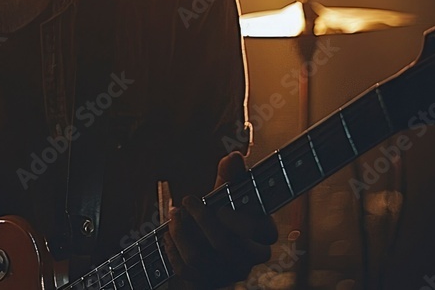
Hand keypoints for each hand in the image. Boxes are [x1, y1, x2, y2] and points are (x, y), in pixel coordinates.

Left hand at [163, 152, 278, 288]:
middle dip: (201, 218)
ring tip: (174, 214)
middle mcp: (247, 260)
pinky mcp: (206, 282)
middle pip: (225, 245)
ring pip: (199, 258)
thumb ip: (231, 176)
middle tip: (188, 200)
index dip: (242, 224)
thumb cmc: (222, 211)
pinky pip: (185, 271)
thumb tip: (233, 156)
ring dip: (180, 233)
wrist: (205, 241)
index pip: (266, 235)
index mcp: (261, 237)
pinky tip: (168, 235)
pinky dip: (172, 249)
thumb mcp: (227, 193)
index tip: (221, 208)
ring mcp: (226, 274)